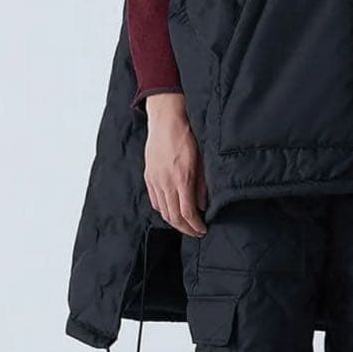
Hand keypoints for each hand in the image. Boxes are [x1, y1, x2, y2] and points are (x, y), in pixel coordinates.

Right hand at [143, 93, 207, 236]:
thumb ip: (203, 184)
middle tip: (196, 232)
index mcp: (181, 178)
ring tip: (186, 224)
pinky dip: (164, 210)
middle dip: (186, 228)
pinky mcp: (148, 176)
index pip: (187, 213)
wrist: (166, 119)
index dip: (195, 226)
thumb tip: (204, 205)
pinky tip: (173, 210)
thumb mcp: (201, 159)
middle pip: (174, 217)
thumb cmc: (187, 136)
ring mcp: (155, 180)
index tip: (203, 230)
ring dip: (175, 222)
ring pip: (163, 211)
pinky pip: (155, 200)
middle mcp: (166, 182)